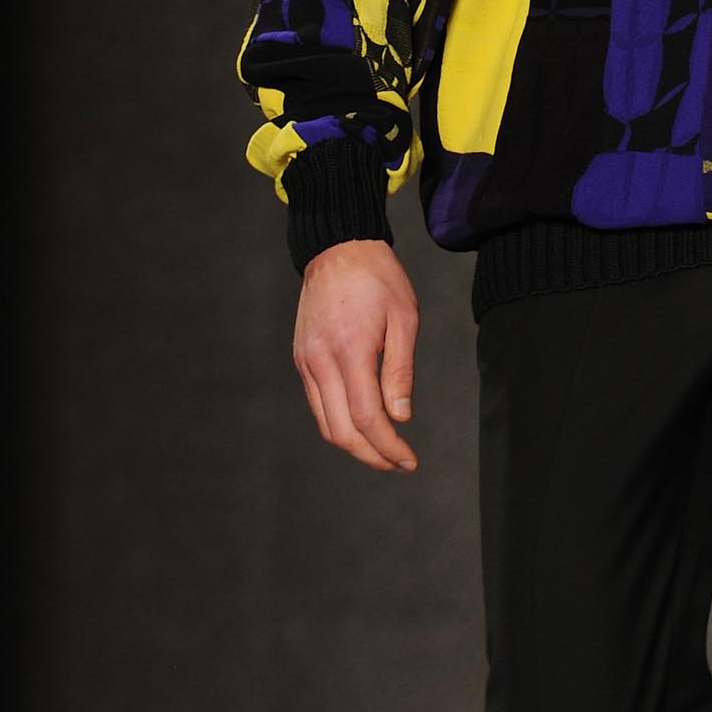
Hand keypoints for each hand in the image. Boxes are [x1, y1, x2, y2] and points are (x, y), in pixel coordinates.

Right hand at [292, 238, 420, 470]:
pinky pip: (317, 404)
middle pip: (341, 430)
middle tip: (398, 463)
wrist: (337, 248)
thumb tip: (400, 418)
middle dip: (371, 455)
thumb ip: (400, 371)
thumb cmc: (378, 278)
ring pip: (325, 423)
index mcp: (350, 351)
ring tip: (383, 449)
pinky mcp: (302, 358)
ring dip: (354, 444)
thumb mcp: (404, 318)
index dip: (389, 447)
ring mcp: (307, 361)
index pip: (367, 418)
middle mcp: (321, 361)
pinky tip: (362, 424)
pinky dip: (338, 423)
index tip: (409, 460)